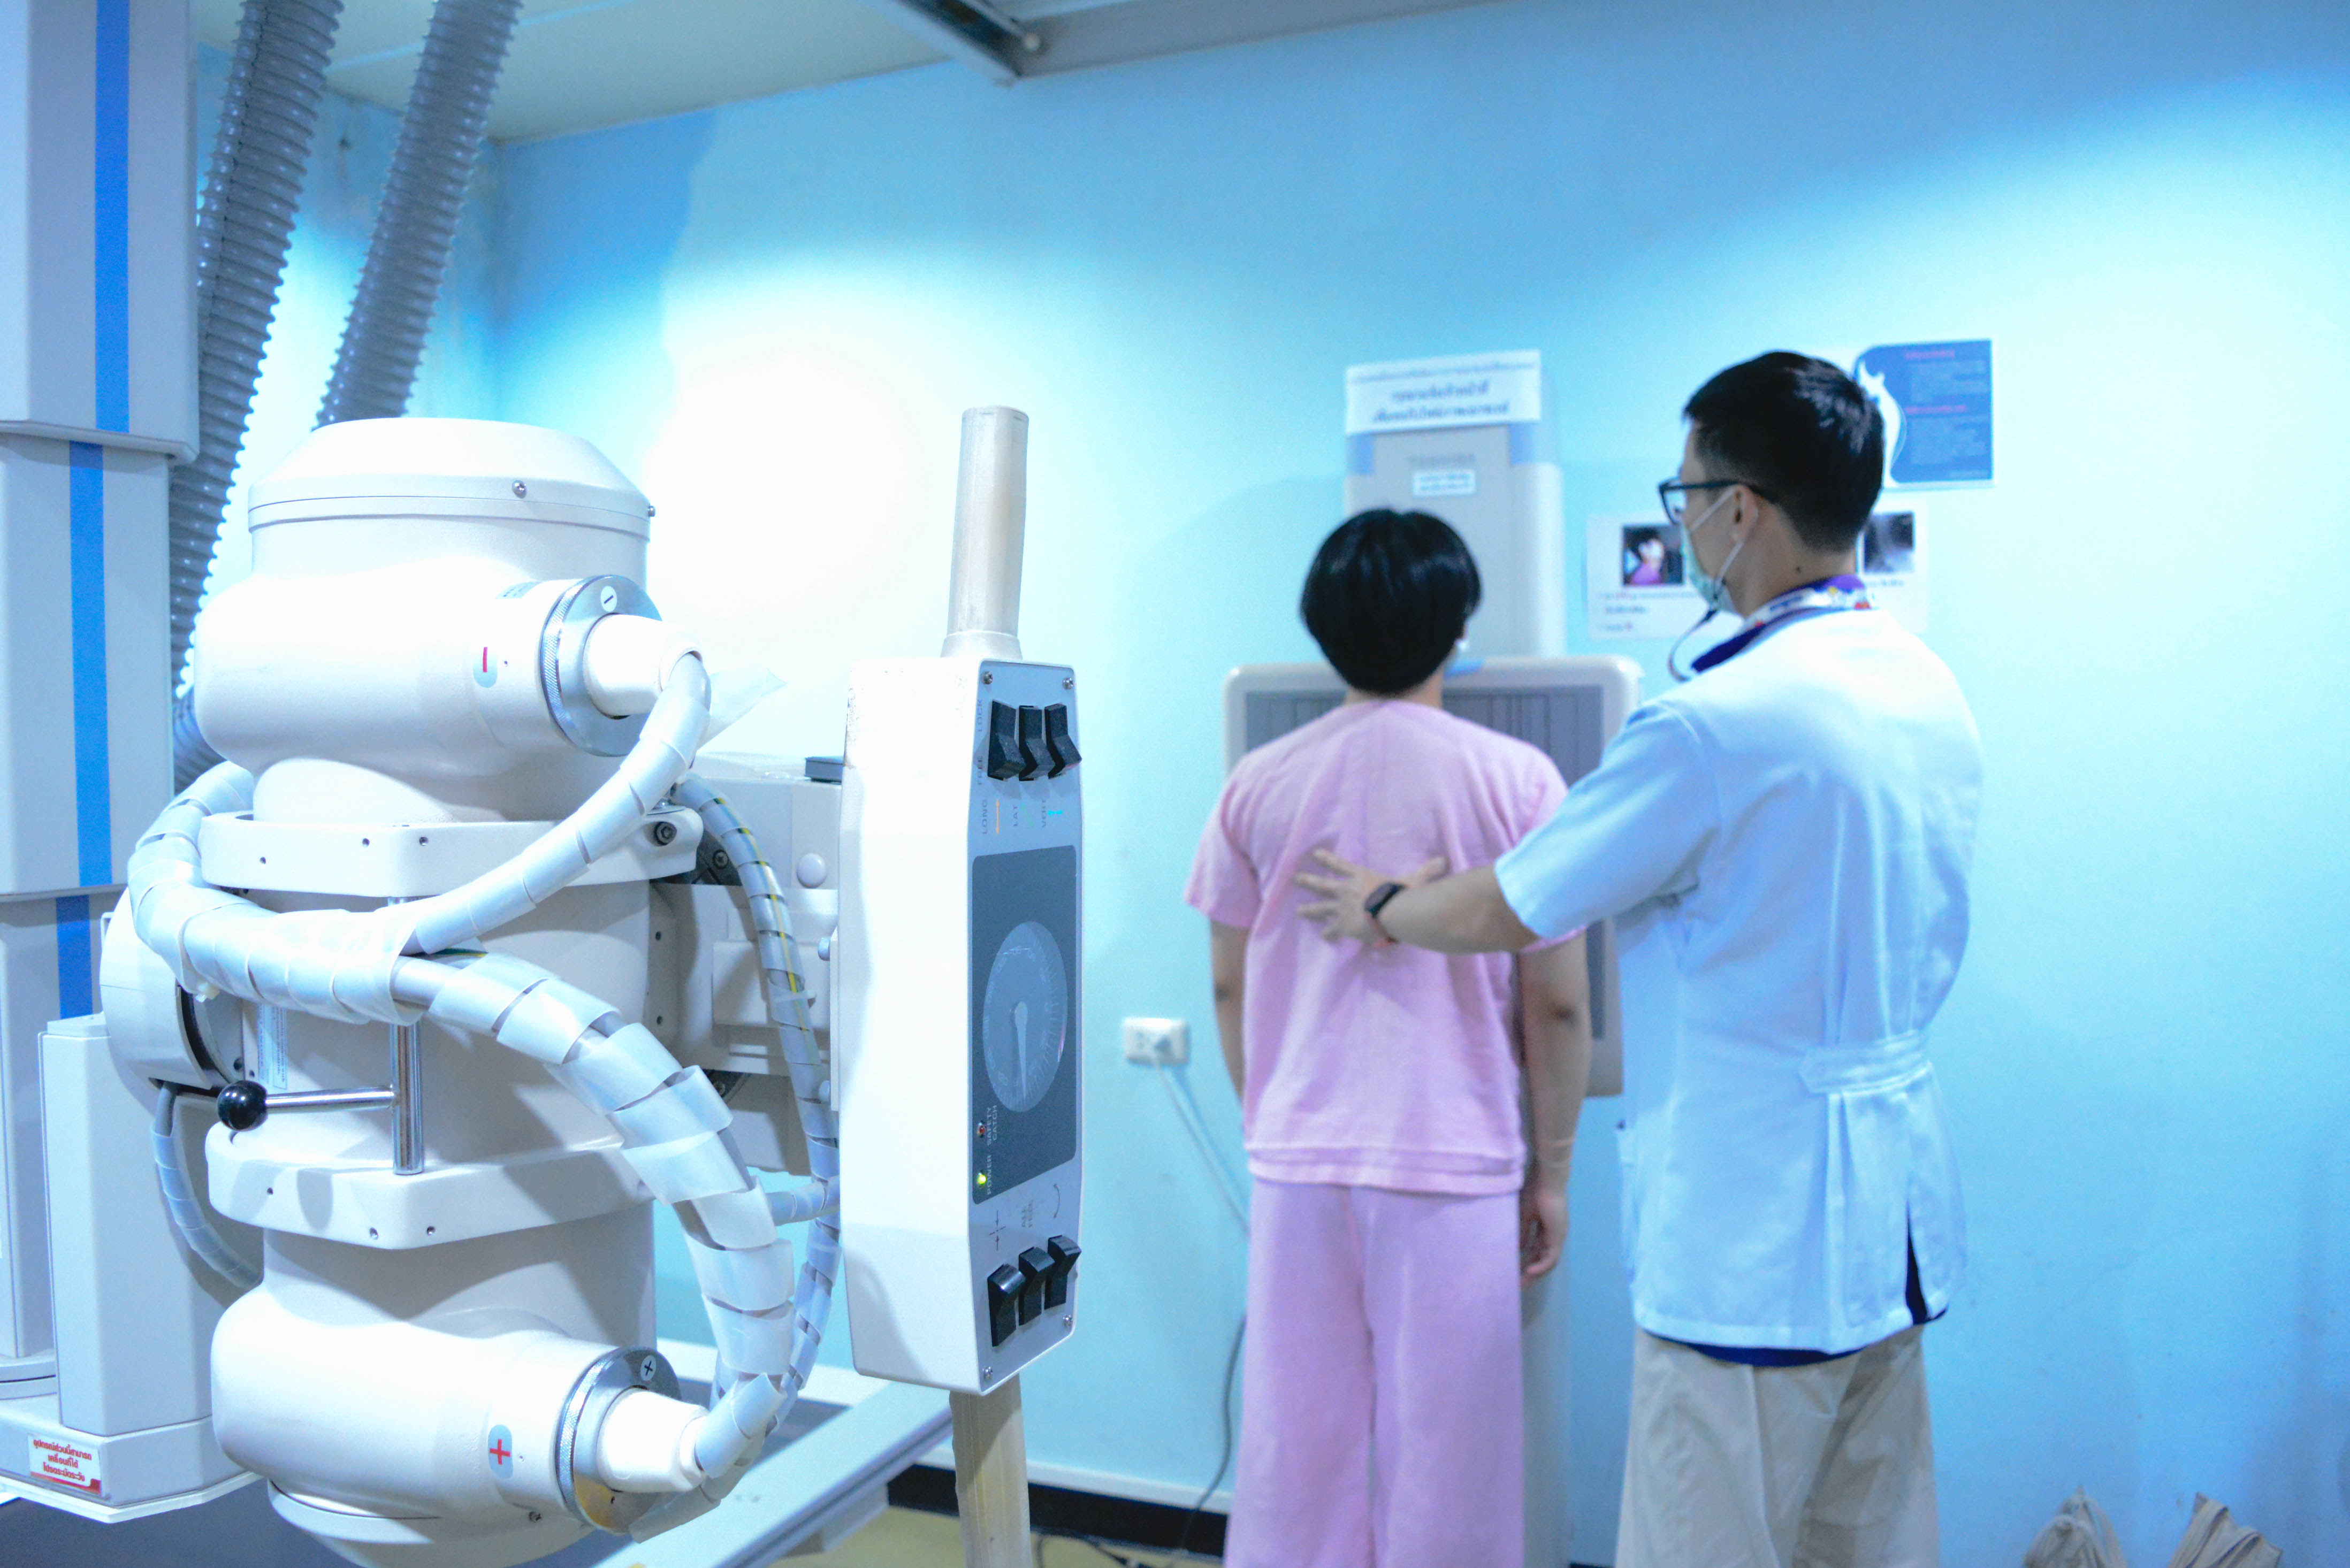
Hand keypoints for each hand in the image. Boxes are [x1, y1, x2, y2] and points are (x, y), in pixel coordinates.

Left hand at [1296, 850, 1447, 943]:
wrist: (1390, 913)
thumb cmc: (1402, 895)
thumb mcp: (1415, 880)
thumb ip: (1428, 870)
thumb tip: (1444, 861)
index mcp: (1360, 876)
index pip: (1339, 864)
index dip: (1327, 859)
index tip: (1314, 854)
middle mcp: (1346, 890)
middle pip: (1322, 885)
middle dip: (1308, 882)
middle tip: (1295, 879)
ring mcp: (1341, 908)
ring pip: (1319, 908)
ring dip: (1309, 910)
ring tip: (1298, 912)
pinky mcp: (1342, 925)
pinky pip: (1331, 930)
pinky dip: (1328, 933)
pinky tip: (1324, 937)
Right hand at [1520, 1180, 1566, 1282]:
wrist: (1547, 1180)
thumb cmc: (1534, 1191)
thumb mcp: (1524, 1215)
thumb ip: (1523, 1231)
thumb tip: (1520, 1248)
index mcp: (1546, 1229)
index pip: (1537, 1251)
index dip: (1526, 1261)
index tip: (1514, 1271)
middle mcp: (1553, 1235)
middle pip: (1542, 1260)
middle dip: (1530, 1273)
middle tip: (1518, 1284)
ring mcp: (1557, 1237)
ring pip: (1547, 1262)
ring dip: (1536, 1274)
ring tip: (1522, 1283)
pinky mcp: (1558, 1237)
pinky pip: (1550, 1258)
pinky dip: (1540, 1267)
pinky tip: (1529, 1272)